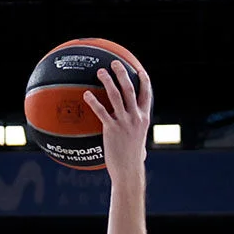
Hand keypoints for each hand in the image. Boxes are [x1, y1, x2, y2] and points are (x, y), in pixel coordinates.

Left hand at [83, 59, 153, 176]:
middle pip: (130, 89)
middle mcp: (136, 117)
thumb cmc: (132, 158)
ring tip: (100, 72)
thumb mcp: (138, 140)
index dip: (144, 80)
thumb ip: (135, 130)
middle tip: (115, 63)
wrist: (129, 170)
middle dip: (122, 73)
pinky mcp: (112, 129)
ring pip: (116, 96)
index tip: (138, 70)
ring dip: (108, 81)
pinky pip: (101, 111)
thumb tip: (129, 128)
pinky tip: (86, 94)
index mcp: (144, 118)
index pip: (147, 94)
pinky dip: (94, 101)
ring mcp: (124, 122)